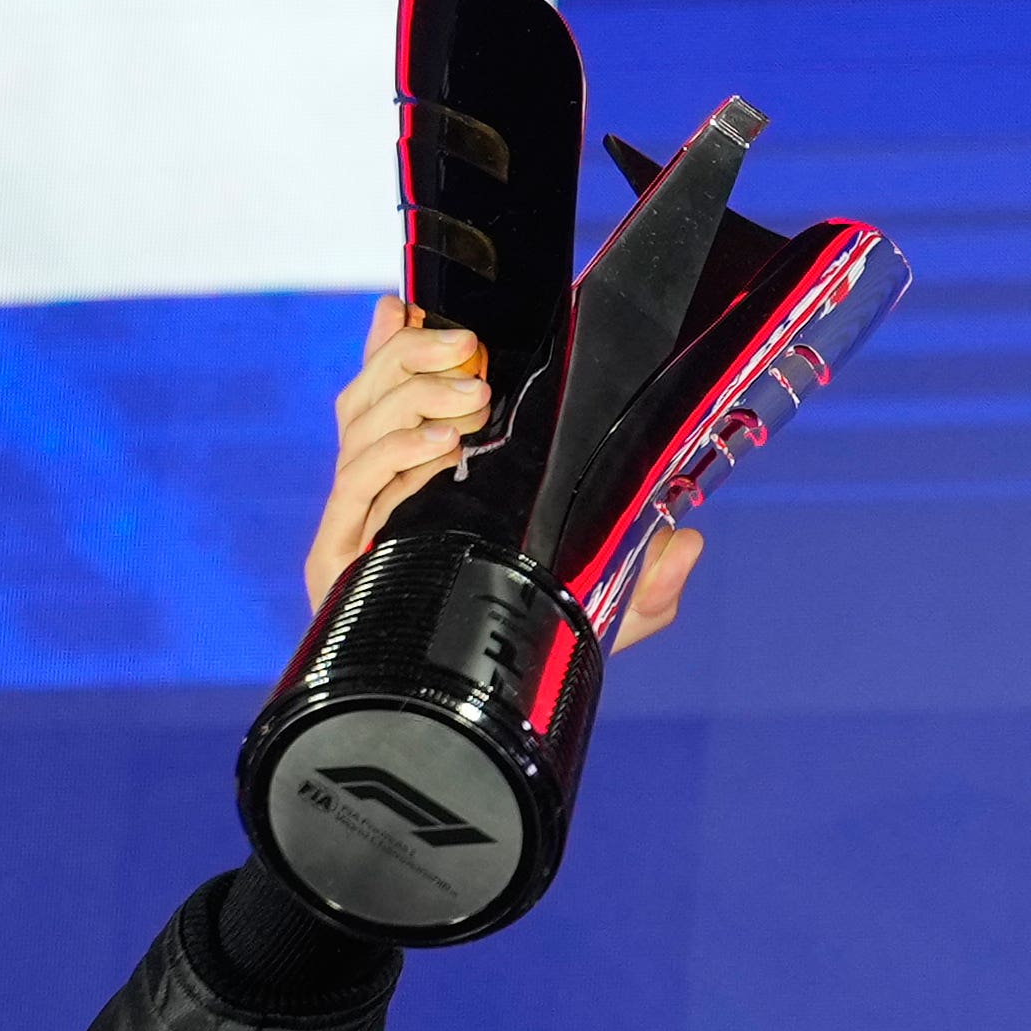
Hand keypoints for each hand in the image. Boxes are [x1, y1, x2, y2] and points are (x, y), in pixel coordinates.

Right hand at [301, 300, 703, 646]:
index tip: (412, 304)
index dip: (393, 345)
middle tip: (471, 350)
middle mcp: (379, 500)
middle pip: (366, 400)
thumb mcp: (602, 608)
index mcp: (421, 483)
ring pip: (358, 431)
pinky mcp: (339, 569)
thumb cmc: (531, 649)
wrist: (477, 726)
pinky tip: (436, 447)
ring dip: (410, 399)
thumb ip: (648, 575)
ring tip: (469, 398)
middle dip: (412, 361)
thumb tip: (691, 541)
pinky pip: (354, 492)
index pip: (390, 397)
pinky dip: (391, 459)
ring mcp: (358, 530)